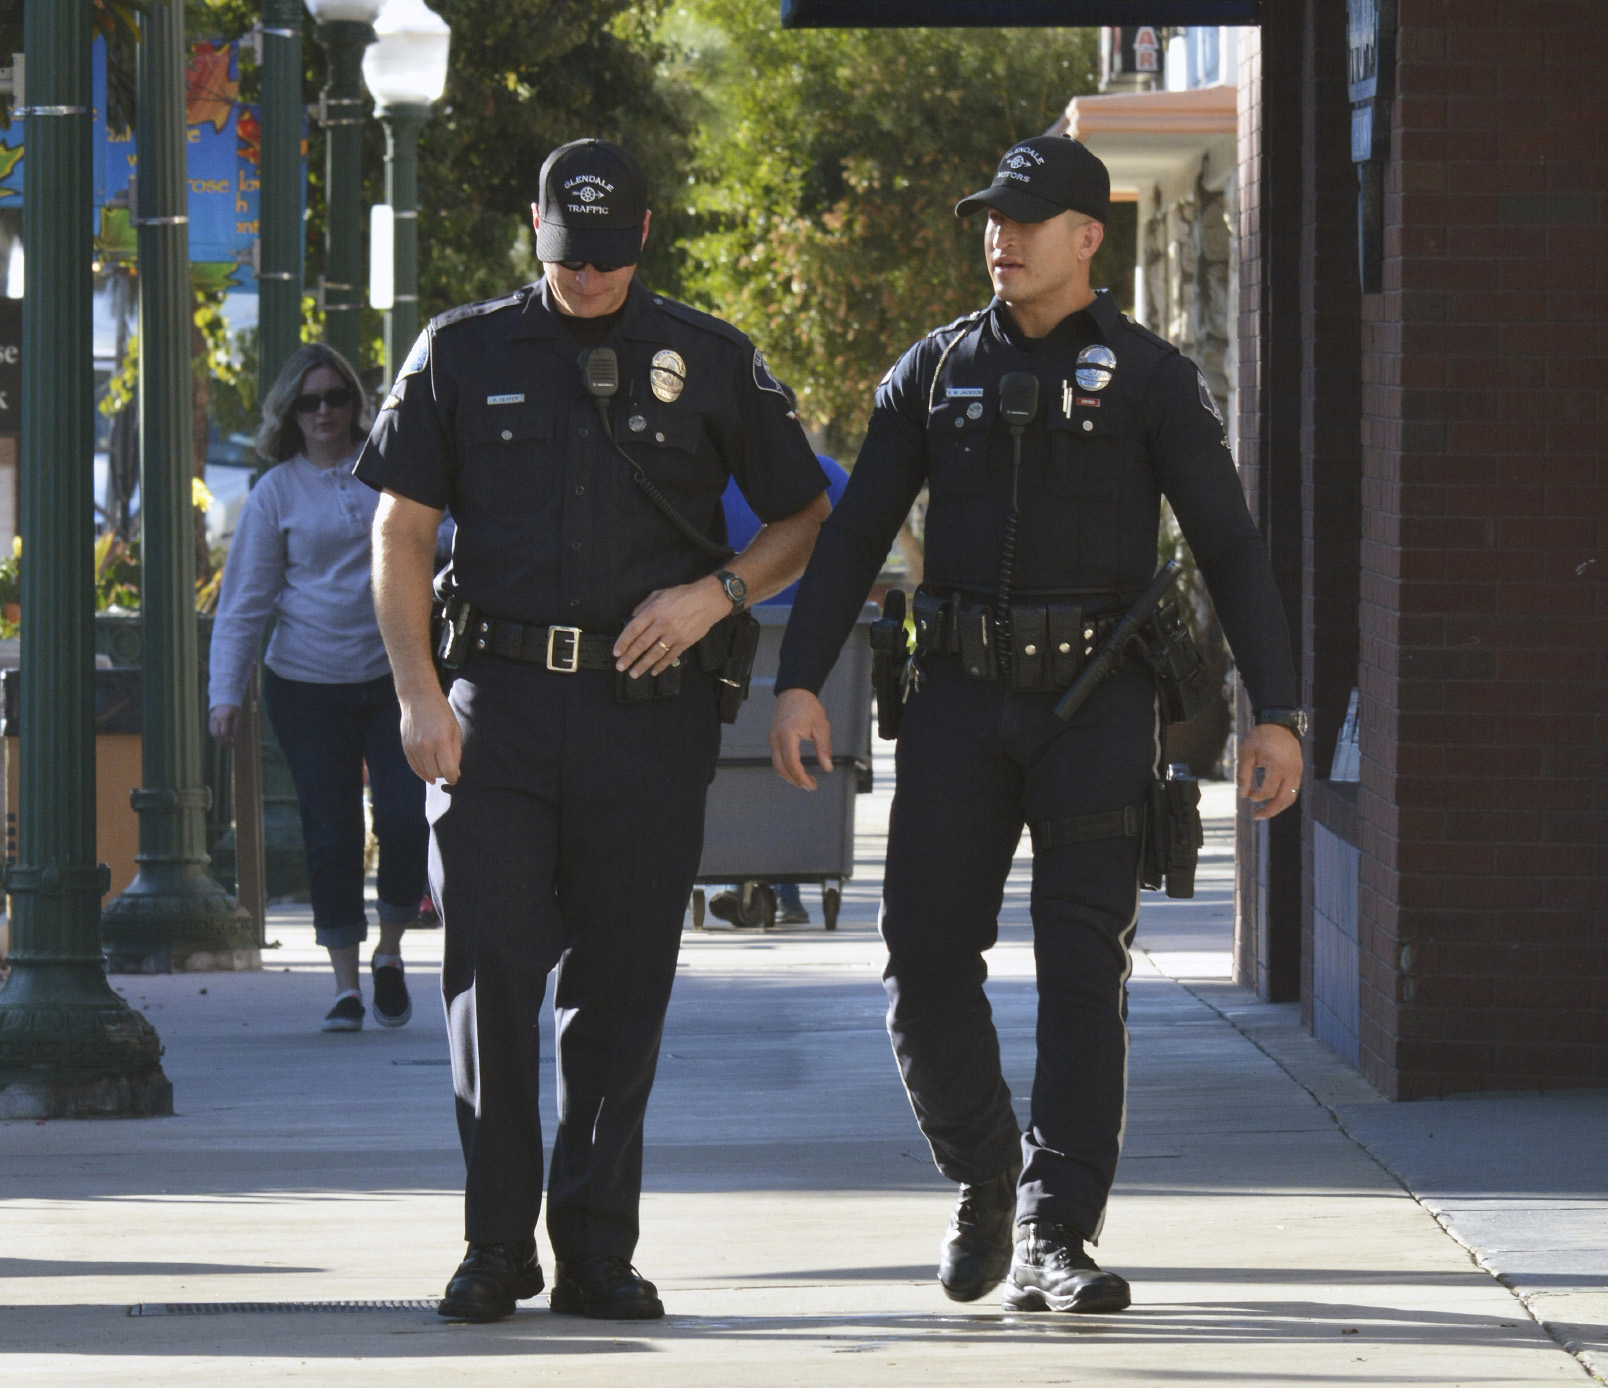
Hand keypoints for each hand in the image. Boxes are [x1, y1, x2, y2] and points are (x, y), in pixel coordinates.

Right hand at [209, 704, 240, 746]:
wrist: (225, 699)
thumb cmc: (234, 708)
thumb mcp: (238, 716)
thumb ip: (236, 727)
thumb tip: (235, 738)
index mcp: (224, 717)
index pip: (224, 732)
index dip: (228, 740)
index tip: (234, 744)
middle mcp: (215, 718)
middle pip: (216, 734)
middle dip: (223, 741)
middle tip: (230, 745)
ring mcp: (211, 719)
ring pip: (212, 733)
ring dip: (219, 739)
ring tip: (227, 741)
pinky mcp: (210, 720)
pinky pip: (211, 730)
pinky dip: (217, 735)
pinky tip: (223, 736)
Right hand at [400, 686, 462, 785]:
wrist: (419, 698)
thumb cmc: (442, 713)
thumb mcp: (455, 730)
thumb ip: (456, 753)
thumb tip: (455, 773)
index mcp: (441, 740)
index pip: (447, 770)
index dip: (453, 777)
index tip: (456, 778)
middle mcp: (425, 745)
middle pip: (436, 772)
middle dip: (444, 774)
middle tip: (449, 769)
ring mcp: (413, 746)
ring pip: (425, 771)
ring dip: (434, 773)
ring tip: (440, 767)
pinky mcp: (406, 746)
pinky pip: (414, 766)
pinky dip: (422, 772)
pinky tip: (429, 775)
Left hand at [614, 576, 729, 678]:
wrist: (708, 600)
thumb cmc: (683, 595)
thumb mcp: (659, 593)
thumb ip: (644, 606)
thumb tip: (632, 618)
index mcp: (654, 610)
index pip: (634, 629)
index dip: (623, 642)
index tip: (616, 652)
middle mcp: (662, 623)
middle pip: (642, 644)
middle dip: (629, 657)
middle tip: (621, 667)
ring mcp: (674, 634)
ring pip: (655, 653)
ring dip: (643, 665)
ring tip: (634, 674)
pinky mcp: (685, 642)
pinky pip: (671, 656)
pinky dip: (662, 665)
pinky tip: (654, 671)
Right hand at [769, 688, 833, 790]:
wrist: (794, 691)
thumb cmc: (807, 706)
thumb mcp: (821, 727)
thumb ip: (824, 749)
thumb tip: (827, 768)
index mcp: (787, 735)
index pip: (792, 764)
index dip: (801, 778)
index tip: (812, 785)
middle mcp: (776, 739)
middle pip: (781, 769)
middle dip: (795, 780)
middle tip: (810, 785)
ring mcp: (772, 739)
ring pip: (777, 766)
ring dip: (790, 776)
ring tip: (805, 780)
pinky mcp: (772, 738)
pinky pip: (776, 758)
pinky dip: (786, 767)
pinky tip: (797, 770)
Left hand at [1238, 722, 1302, 819]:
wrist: (1280, 723)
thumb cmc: (1260, 737)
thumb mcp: (1247, 753)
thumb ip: (1244, 775)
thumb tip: (1242, 795)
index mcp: (1278, 765)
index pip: (1268, 791)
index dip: (1256, 796)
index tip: (1247, 794)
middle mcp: (1291, 771)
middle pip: (1284, 800)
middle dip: (1270, 811)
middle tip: (1257, 816)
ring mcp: (1297, 771)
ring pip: (1291, 797)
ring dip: (1278, 807)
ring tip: (1264, 812)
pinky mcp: (1299, 771)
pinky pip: (1294, 790)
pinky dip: (1283, 798)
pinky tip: (1272, 800)